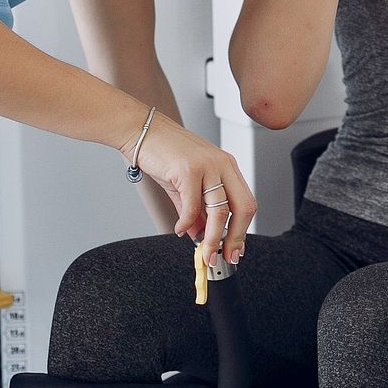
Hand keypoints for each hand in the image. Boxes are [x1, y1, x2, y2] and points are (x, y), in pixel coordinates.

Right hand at [124, 113, 257, 263]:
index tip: (234, 250)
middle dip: (235, 238)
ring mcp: (207, 166)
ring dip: (213, 239)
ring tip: (204, 253)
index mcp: (227, 166)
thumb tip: (200, 235)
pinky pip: (192, 207)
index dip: (242, 230)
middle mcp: (223, 164)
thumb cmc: (164, 152)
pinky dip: (186, 223)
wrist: (141, 130)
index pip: (246, 203)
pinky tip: (179, 229)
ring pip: (220, 211)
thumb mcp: (185, 183)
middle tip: (224, 257)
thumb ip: (195, 210)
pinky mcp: (188, 170)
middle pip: (243, 208)